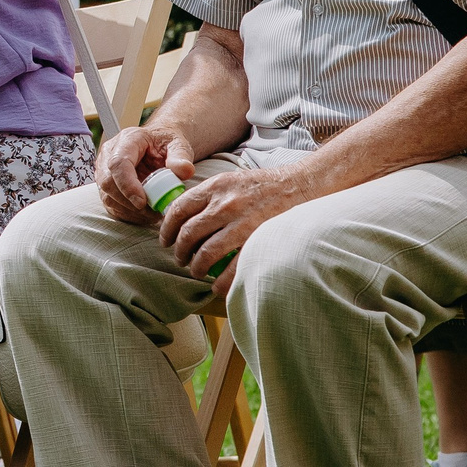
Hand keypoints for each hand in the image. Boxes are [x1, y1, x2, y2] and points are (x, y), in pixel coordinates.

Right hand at [96, 123, 193, 222]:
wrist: (159, 143)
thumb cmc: (166, 143)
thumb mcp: (178, 145)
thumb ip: (181, 157)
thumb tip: (185, 171)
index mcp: (127, 140)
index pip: (118, 163)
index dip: (127, 185)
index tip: (143, 202)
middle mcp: (109, 154)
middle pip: (108, 182)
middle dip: (129, 202)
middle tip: (154, 212)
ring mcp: (104, 170)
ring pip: (107, 196)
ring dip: (130, 210)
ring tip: (154, 213)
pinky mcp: (106, 185)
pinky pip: (111, 205)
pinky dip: (128, 214)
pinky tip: (145, 214)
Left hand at [158, 165, 302, 295]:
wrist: (301, 185)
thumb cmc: (264, 185)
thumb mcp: (230, 180)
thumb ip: (208, 196)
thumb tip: (183, 216)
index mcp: (215, 186)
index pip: (179, 209)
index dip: (167, 228)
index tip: (165, 240)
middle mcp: (226, 204)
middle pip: (189, 233)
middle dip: (180, 251)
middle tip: (180, 260)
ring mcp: (243, 223)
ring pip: (207, 253)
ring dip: (197, 267)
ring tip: (196, 272)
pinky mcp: (259, 240)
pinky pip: (233, 268)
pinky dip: (221, 281)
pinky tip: (217, 286)